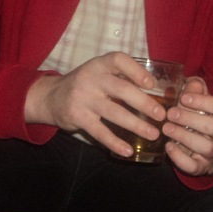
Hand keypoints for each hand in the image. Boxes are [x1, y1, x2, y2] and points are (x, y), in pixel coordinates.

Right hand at [24, 52, 167, 157]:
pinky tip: (128, 151)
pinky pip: (100, 132)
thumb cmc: (84, 84)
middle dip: (144, 103)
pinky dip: (115, 143)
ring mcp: (83, 98)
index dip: (137, 71)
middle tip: (161, 115)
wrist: (50, 96)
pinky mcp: (77, 117)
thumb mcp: (98, 72)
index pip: (119, 60)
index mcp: (99, 64)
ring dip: (136, 125)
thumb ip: (120, 76)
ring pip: (114, 112)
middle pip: (122, 89)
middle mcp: (91, 79)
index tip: (152, 84)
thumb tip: (156, 89)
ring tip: (153, 134)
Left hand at [162, 77, 212, 176]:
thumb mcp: (196, 97)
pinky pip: (195, 166)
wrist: (198, 139)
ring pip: (207, 147)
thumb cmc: (195, 112)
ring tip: (167, 128)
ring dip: (184, 137)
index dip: (204, 102)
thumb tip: (191, 85)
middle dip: (191, 119)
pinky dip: (180, 157)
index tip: (183, 97)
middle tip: (171, 113)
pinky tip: (168, 145)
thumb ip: (194, 88)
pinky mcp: (201, 166)